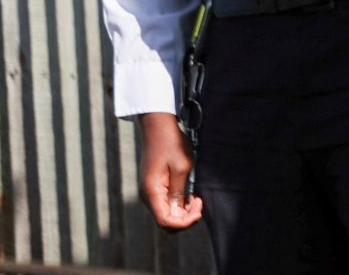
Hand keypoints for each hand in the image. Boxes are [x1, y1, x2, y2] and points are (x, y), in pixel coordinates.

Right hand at [139, 112, 204, 230]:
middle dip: (185, 218)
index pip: (165, 221)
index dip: (184, 223)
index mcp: (152, 192)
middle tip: (200, 203)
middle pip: (165, 221)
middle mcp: (148, 196)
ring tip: (197, 198)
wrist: (158, 126)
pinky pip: (166, 203)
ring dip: (183, 212)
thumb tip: (179, 212)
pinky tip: (191, 195)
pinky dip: (179, 204)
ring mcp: (150, 191)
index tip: (199, 210)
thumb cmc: (172, 143)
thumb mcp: (182, 166)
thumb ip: (179, 191)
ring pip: (166, 213)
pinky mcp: (155, 186)